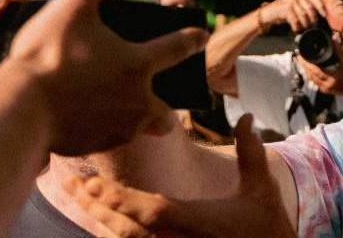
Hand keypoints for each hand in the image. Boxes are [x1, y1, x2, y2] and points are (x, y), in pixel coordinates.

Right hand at [7, 0, 207, 154]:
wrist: (20, 109)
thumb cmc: (48, 56)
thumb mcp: (70, 8)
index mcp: (138, 65)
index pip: (177, 48)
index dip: (191, 39)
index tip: (202, 36)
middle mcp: (137, 102)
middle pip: (166, 111)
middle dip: (166, 107)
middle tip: (153, 98)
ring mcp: (117, 129)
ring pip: (137, 129)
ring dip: (131, 120)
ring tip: (113, 109)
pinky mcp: (93, 146)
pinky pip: (104, 139)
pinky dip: (98, 130)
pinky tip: (81, 118)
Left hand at [67, 115, 294, 237]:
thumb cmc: (268, 227)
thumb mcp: (262, 188)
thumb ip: (250, 151)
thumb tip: (247, 117)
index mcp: (199, 223)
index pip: (153, 211)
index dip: (121, 200)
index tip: (93, 184)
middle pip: (128, 230)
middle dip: (99, 207)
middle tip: (73, 184)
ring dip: (101, 222)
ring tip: (82, 198)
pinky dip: (115, 236)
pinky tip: (103, 222)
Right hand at [258, 0, 323, 32]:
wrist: (268, 14)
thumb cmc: (286, 12)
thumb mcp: (298, 5)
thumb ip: (309, 6)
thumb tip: (324, 15)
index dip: (322, 8)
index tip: (325, 17)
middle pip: (311, 9)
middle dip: (313, 20)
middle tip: (313, 27)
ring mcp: (291, 0)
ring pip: (304, 15)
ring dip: (305, 25)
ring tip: (304, 29)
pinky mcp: (285, 8)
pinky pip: (296, 20)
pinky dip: (297, 27)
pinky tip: (296, 30)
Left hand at [297, 52, 342, 102]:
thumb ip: (339, 50)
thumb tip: (333, 38)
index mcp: (331, 78)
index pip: (314, 69)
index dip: (305, 62)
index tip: (300, 54)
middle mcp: (326, 85)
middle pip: (310, 74)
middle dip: (303, 65)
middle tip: (298, 56)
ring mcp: (326, 89)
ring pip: (311, 78)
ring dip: (306, 70)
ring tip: (302, 61)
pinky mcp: (326, 90)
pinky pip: (315, 82)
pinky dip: (312, 75)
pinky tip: (310, 70)